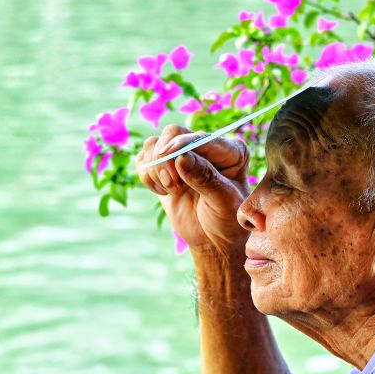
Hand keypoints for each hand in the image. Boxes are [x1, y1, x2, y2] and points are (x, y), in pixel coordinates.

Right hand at [136, 125, 250, 257]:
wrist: (214, 240)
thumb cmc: (227, 220)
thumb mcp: (224, 202)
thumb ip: (205, 178)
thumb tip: (182, 157)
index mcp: (230, 150)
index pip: (201, 137)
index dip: (181, 145)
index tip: (167, 157)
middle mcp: (206, 146)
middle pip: (173, 133)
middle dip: (165, 159)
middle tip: (172, 185)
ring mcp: (184, 155)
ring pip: (154, 144)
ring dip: (156, 169)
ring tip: (172, 190)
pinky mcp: (165, 167)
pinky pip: (144, 159)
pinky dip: (147, 176)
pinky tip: (164, 191)